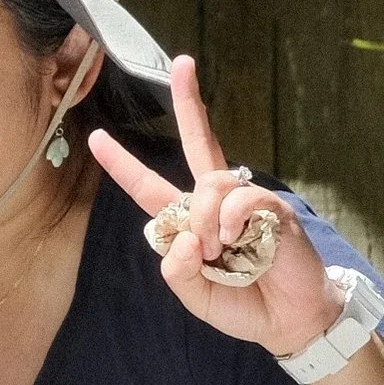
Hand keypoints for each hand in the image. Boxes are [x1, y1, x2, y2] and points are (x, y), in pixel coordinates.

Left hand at [89, 57, 346, 357]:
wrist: (288, 320)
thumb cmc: (241, 303)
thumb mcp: (193, 293)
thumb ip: (176, 269)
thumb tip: (183, 237)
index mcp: (188, 219)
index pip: (150, 186)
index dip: (123, 164)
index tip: (96, 137)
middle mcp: (215, 202)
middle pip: (198, 142)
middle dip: (189, 103)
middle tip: (183, 64)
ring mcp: (245, 201)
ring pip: (208, 185)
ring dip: (205, 221)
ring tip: (220, 252)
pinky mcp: (273, 207)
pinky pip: (240, 199)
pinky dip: (231, 222)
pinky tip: (238, 240)